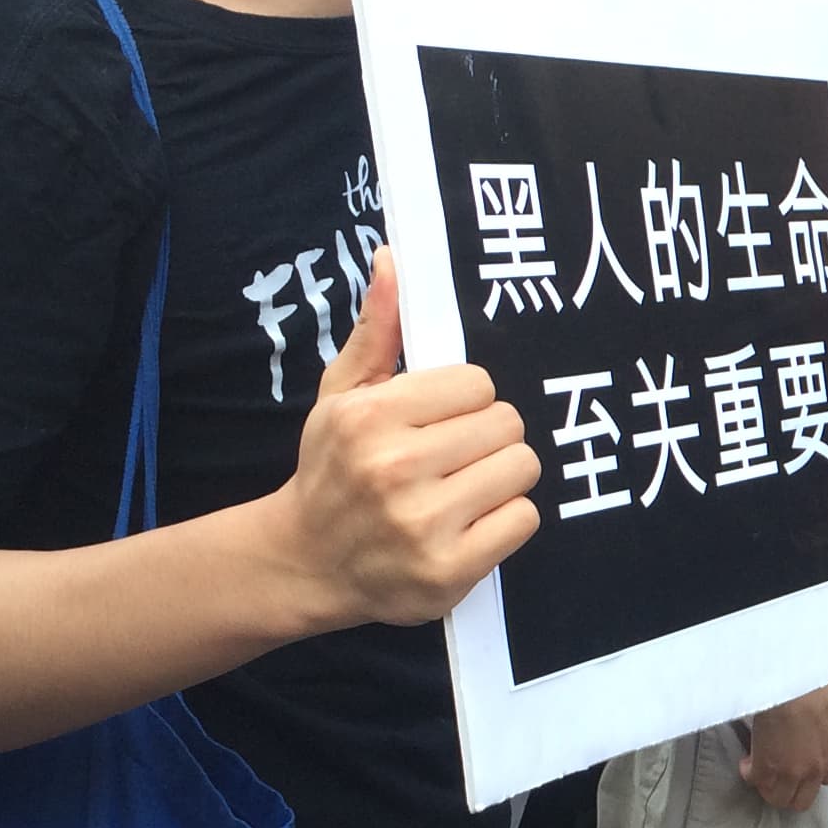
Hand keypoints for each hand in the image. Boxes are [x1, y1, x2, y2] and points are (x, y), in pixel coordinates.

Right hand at [274, 246, 539, 627]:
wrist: (303, 562)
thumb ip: (377, 329)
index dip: (468, 401)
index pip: (479, 383)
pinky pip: (524, 519)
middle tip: (456, 457)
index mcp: (371, 416)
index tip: (442, 420)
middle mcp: (395, 467)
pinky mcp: (448, 570)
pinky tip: (469, 524)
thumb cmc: (333, 469)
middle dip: (489, 437)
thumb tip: (393, 257)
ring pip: (522, 468)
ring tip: (463, 489)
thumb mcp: (340, 395)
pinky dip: (507, 521)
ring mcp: (423, 523)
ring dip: (502, 478)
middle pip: (508, 424)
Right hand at [738, 684, 827, 811]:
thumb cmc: (815, 684)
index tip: (800, 766)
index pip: (827, 779)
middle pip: (804, 799)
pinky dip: (749, 774)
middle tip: (777, 777)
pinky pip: (755, 781)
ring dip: (768, 787)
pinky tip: (746, 763)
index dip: (811, 775)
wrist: (793, 686)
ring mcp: (794, 772)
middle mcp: (819, 768)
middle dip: (790, 791)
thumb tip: (814, 731)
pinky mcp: (768, 769)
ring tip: (760, 772)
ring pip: (780, 798)